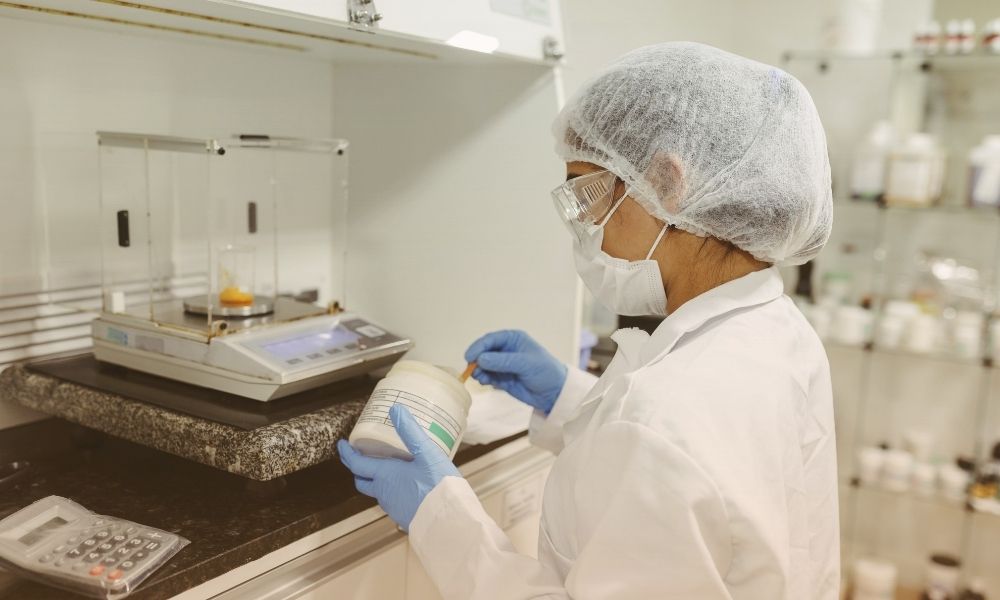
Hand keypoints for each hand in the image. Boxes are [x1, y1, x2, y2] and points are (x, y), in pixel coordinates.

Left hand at [338, 405, 460, 531]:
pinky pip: (390, 500)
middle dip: (357, 468)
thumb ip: (410, 431)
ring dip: (374, 480)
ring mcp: (392, 507)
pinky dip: (390, 490)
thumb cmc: (437, 486)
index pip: (356, 464)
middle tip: (359, 457)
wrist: (448, 522)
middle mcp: (383, 492)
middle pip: (361, 481)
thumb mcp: (427, 453)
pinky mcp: (403, 517)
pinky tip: (405, 485)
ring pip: (376, 492)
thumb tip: (395, 409)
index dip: (347, 453)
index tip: (341, 444)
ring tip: (385, 468)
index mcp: (384, 475)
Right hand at [464, 330, 567, 413]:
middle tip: (472, 369)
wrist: (554, 393)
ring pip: (483, 364)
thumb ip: (503, 361)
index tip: (470, 357)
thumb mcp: (526, 363)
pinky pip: (487, 376)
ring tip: (480, 377)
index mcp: (513, 339)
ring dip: (479, 370)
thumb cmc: (545, 371)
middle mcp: (506, 350)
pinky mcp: (502, 378)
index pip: (491, 339)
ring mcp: (503, 364)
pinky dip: (483, 378)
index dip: (479, 346)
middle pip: (484, 351)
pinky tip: (485, 381)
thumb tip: (481, 359)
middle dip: (477, 359)